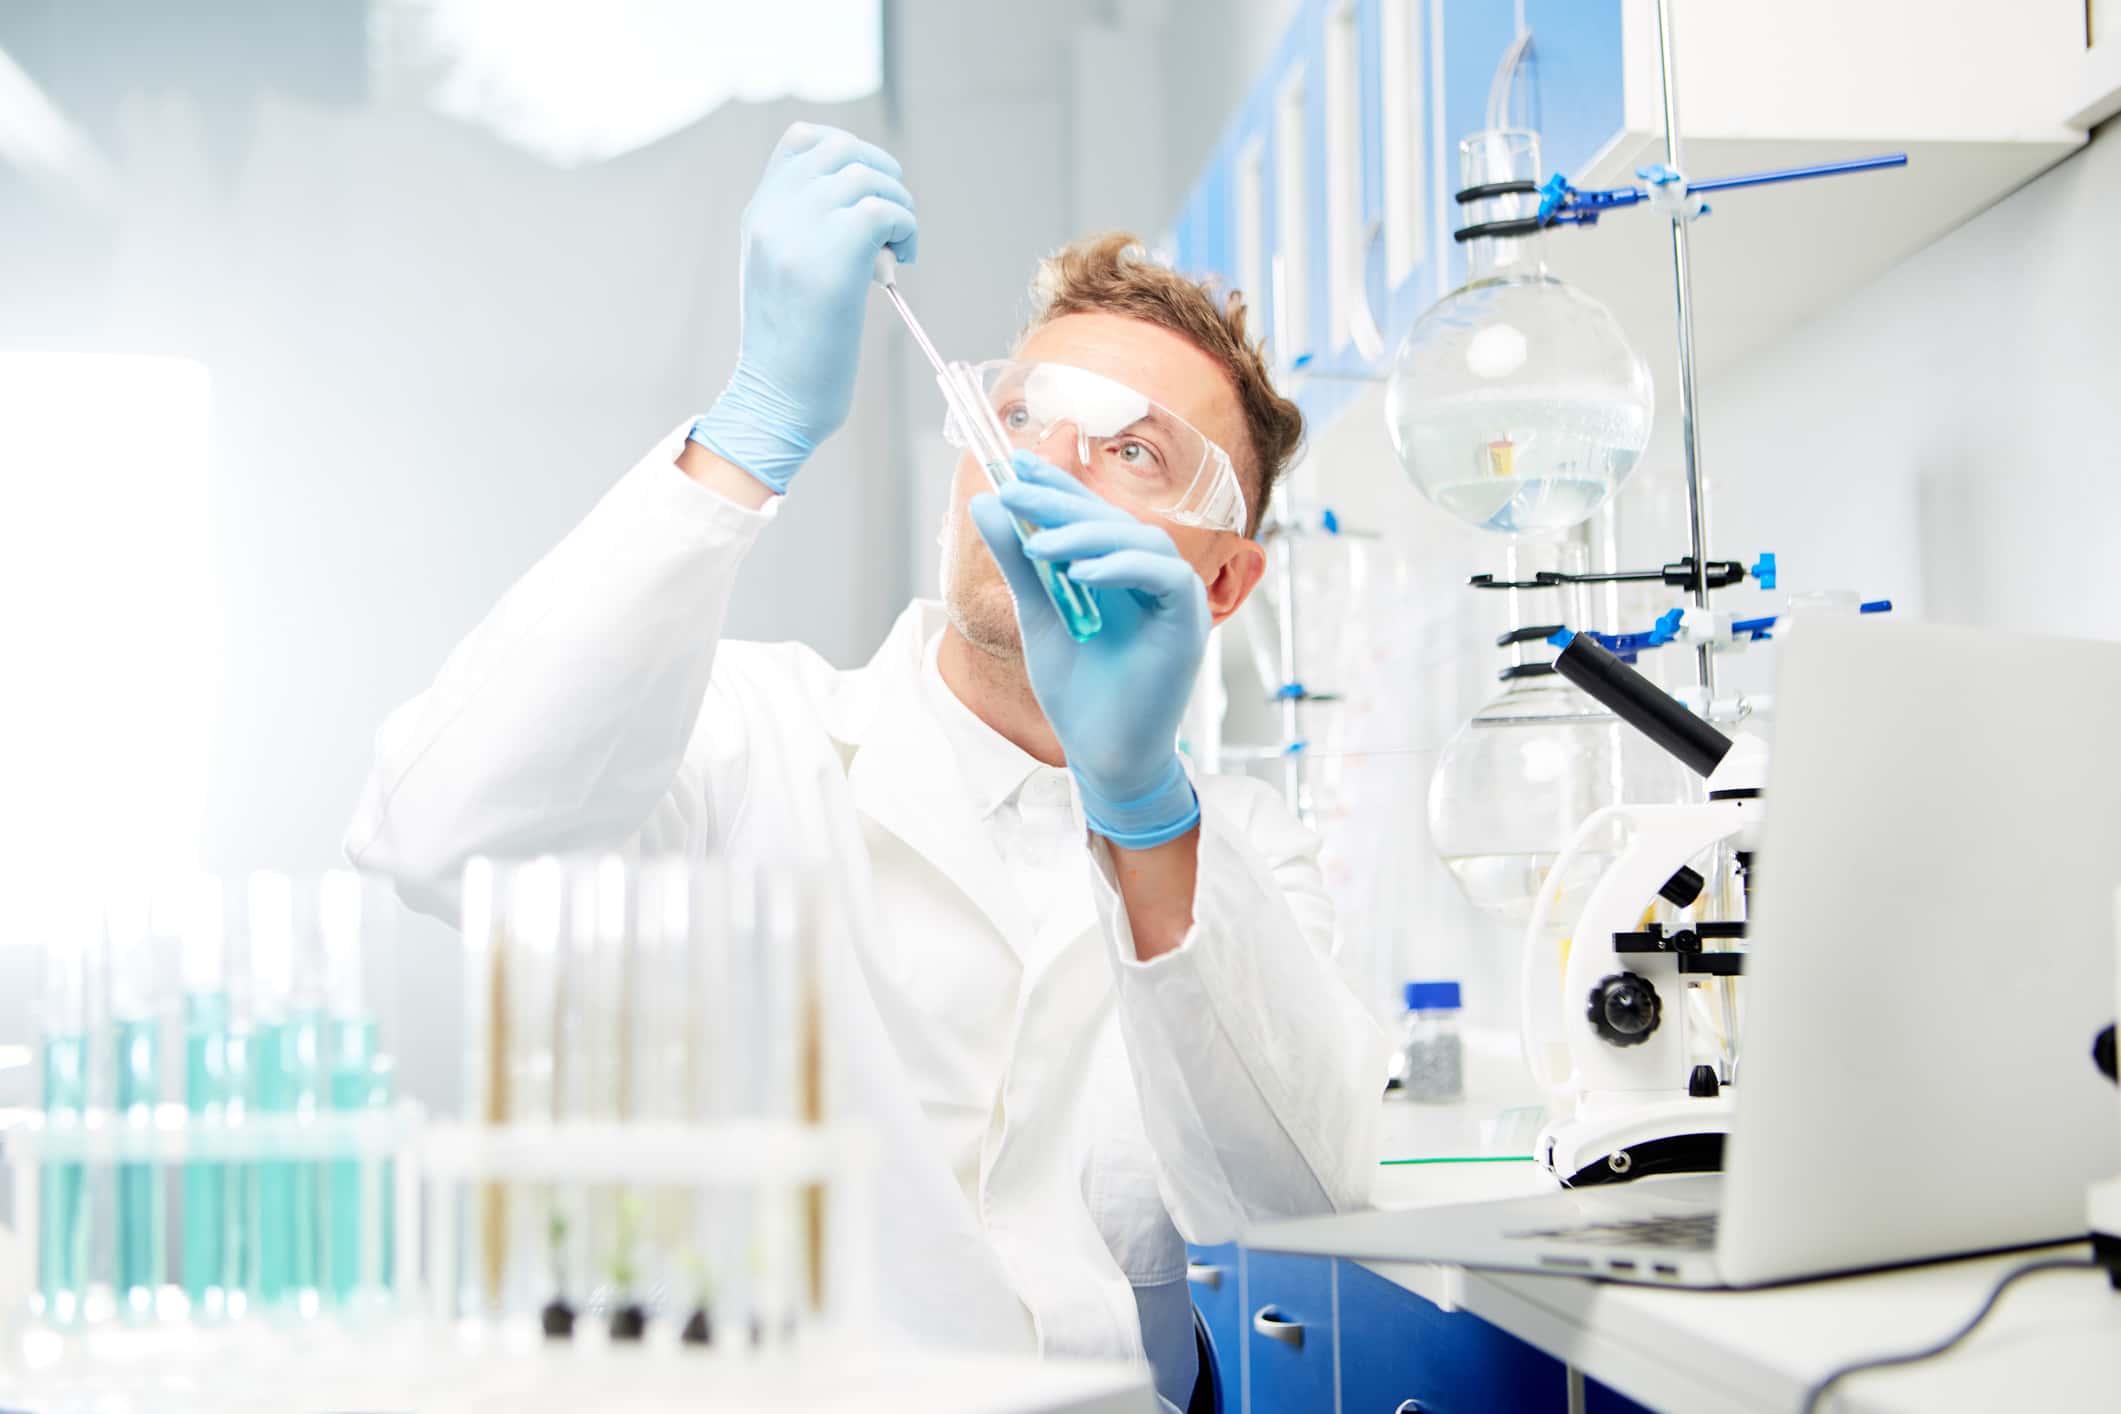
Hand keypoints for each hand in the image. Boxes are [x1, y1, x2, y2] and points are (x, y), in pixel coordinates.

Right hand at [690, 123, 916, 493]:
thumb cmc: (791, 348)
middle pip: (843, 150)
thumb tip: (864, 199)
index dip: (848, 150)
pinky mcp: (833, 258)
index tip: (869, 187)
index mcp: (759, 214)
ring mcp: (799, 232)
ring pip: (868, 177)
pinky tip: (903, 258)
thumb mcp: (782, 271)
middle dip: (883, 175)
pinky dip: (905, 227)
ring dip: (899, 205)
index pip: (803, 139)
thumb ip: (805, 228)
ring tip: (900, 246)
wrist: (778, 399)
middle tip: (893, 222)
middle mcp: (774, 214)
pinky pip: (885, 210)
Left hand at [969, 453, 1205, 847]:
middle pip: (1111, 520)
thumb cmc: (1078, 691)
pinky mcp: (1188, 621)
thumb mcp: (1037, 614)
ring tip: (1036, 546)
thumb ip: (1018, 562)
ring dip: (1085, 535)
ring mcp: (1172, 596)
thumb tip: (987, 505)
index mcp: (1116, 572)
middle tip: (1013, 491)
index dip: (1056, 485)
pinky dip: (1123, 566)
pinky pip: (1164, 575)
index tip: (1014, 464)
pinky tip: (1080, 574)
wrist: (1101, 752)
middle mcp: (1148, 576)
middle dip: (1060, 502)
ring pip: (1138, 539)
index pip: (1089, 515)